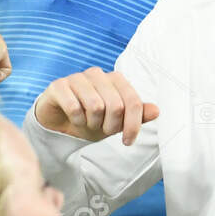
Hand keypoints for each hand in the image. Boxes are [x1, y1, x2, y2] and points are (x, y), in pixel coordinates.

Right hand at [32, 67, 157, 144]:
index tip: (127, 141)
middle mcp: (97, 74)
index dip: (133, 125)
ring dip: (92, 123)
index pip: (133, 101)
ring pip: (95, 106)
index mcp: (115, 79)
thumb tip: (156, 110)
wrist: (60, 124)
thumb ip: (137, 115)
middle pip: (116, 105)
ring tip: (87, 123)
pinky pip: (74, 107)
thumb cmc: (92, 119)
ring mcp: (77, 77)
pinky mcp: (58, 85)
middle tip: (101, 130)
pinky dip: (76, 120)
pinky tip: (73, 119)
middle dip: (110, 126)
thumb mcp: (117, 122)